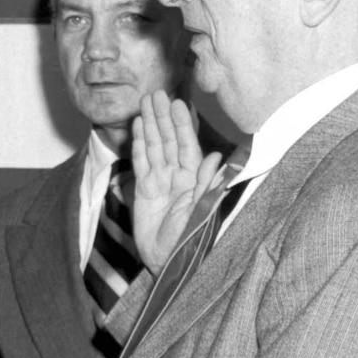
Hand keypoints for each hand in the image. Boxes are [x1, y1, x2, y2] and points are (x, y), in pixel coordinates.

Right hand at [130, 92, 225, 268]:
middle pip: (169, 141)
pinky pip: (141, 161)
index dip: (182, 124)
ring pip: (155, 147)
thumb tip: (218, 157)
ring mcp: (160, 181)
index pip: (187, 146)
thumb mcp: (202, 213)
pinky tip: (139, 126)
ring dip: (151, 124)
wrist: (167, 263)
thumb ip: (208, 185)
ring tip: (146, 102)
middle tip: (157, 93)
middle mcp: (178, 176)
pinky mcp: (144, 189)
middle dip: (163, 117)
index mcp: (194, 180)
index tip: (177, 103)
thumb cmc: (188, 242)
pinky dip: (140, 143)